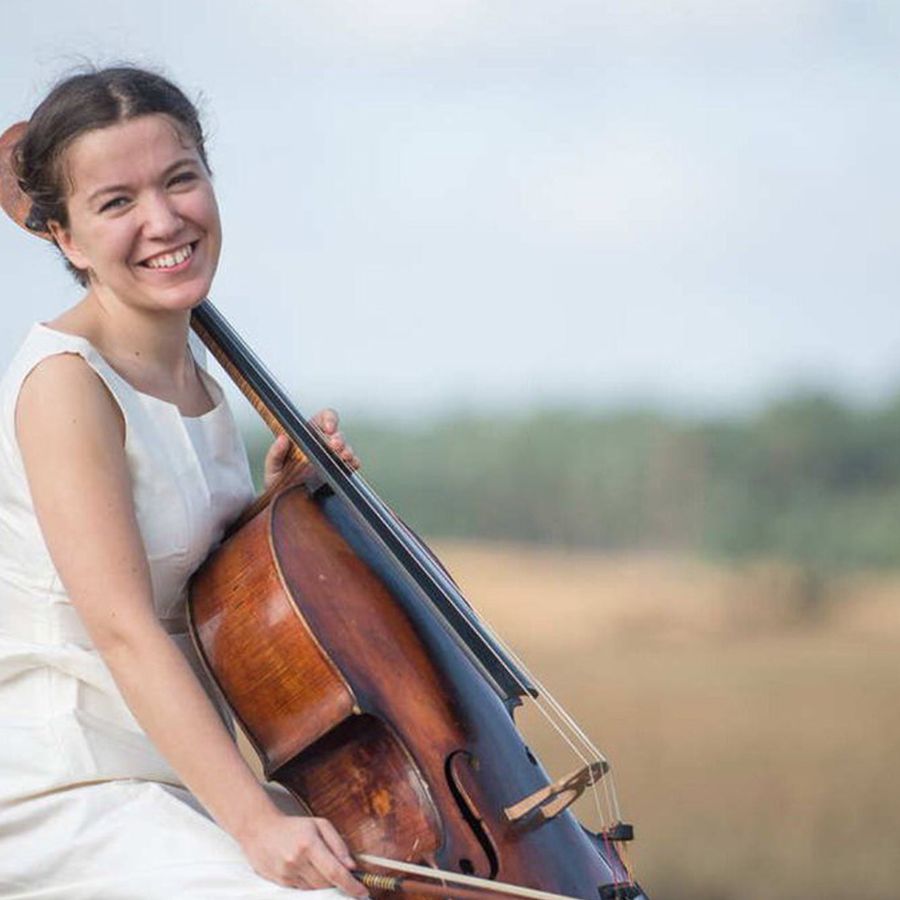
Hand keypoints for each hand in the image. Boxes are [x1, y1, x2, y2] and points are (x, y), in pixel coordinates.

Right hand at [238, 810, 366, 894]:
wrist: (260, 830)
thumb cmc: (293, 826)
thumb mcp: (320, 825)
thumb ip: (338, 844)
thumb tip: (352, 866)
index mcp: (309, 844)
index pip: (335, 872)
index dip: (351, 885)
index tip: (363, 892)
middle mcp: (297, 861)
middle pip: (326, 884)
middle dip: (339, 882)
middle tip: (345, 875)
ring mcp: (287, 874)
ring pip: (315, 889)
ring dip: (325, 883)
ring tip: (320, 865)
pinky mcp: (280, 883)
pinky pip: (303, 890)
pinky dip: (311, 883)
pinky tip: (308, 869)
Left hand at [262, 409, 359, 490]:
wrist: (285, 504)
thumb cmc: (278, 482)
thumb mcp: (272, 467)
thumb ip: (275, 453)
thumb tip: (283, 438)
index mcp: (307, 436)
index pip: (323, 419)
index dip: (329, 419)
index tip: (328, 428)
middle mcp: (322, 445)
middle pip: (337, 434)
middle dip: (338, 438)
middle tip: (334, 446)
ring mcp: (332, 458)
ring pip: (346, 448)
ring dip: (347, 450)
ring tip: (343, 457)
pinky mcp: (339, 472)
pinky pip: (351, 464)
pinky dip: (353, 463)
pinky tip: (350, 465)